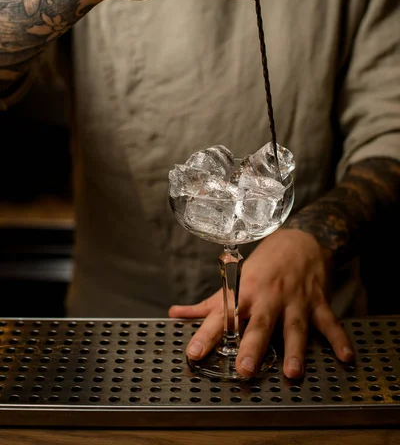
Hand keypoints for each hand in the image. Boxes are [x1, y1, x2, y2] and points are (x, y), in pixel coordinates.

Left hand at [169, 228, 353, 378]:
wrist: (301, 240)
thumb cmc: (264, 264)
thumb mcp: (234, 279)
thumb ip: (208, 303)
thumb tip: (176, 314)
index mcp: (244, 292)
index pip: (221, 316)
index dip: (206, 334)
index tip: (194, 354)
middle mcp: (268, 297)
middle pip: (258, 324)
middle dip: (252, 346)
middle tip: (244, 370)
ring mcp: (295, 300)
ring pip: (294, 327)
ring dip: (294, 349)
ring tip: (292, 372)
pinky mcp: (318, 302)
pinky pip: (329, 323)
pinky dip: (339, 339)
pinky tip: (346, 357)